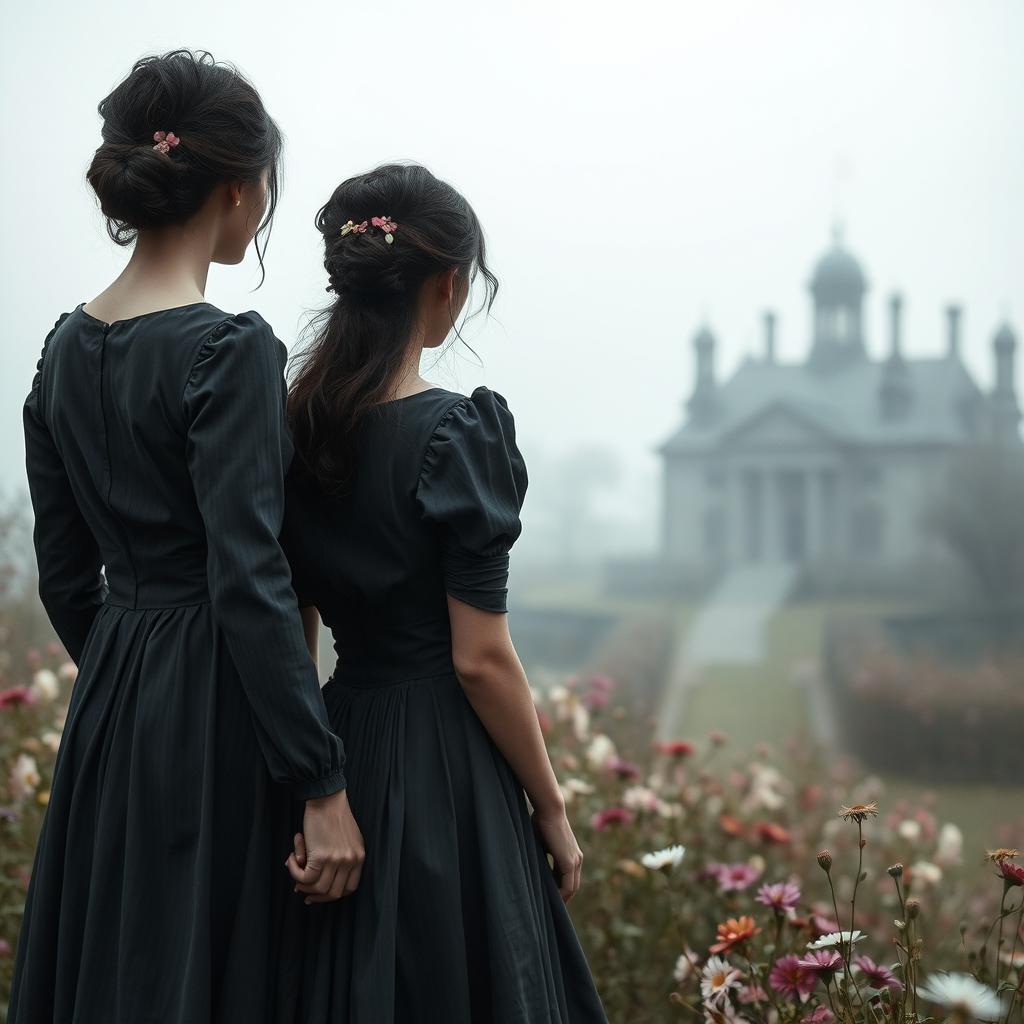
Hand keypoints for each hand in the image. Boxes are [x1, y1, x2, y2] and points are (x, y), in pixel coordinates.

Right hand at [285, 788, 363, 903]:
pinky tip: (291, 859)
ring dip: (302, 883)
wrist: (326, 798)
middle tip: (301, 888)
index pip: (349, 888)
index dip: (332, 894)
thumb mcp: (345, 839)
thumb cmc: (332, 815)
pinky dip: (295, 872)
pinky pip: (304, 877)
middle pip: (334, 893)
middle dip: (316, 895)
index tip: (318, 892)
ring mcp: (337, 860)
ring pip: (317, 888)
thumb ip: (336, 860)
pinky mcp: (321, 856)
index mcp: (359, 857)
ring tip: (295, 867)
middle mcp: (351, 860)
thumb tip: (313, 883)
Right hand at [532, 804, 582, 902]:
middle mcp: (577, 859)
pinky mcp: (569, 863)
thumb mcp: (542, 843)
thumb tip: (534, 867)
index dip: (560, 889)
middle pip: (572, 886)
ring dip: (562, 899)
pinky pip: (568, 886)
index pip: (568, 878)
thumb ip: (543, 856)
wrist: (549, 810)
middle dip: (562, 898)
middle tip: (550, 910)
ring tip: (550, 909)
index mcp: (571, 854)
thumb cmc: (542, 821)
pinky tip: (552, 902)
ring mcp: (575, 861)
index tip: (549, 898)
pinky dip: (561, 895)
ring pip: (571, 888)